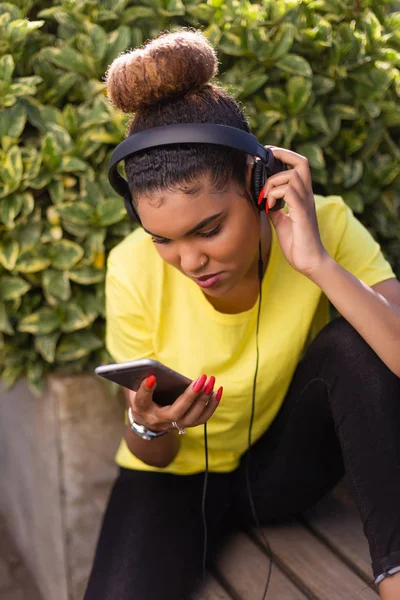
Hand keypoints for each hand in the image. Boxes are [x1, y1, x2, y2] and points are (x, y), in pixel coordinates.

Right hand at [128, 374, 222, 432]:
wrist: (147, 419)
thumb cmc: (143, 397)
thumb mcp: (138, 387)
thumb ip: (143, 378)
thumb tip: (152, 368)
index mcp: (141, 409)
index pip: (143, 400)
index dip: (146, 389)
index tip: (152, 377)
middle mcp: (158, 420)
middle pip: (175, 413)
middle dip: (190, 396)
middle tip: (201, 379)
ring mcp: (173, 425)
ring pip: (191, 418)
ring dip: (204, 400)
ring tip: (211, 382)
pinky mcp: (185, 424)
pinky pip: (201, 418)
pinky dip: (211, 405)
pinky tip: (217, 391)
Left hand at [261, 146, 328, 276]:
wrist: (309, 262)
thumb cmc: (297, 243)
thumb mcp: (281, 221)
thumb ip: (274, 208)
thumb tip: (263, 199)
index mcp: (302, 196)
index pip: (298, 166)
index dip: (284, 156)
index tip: (267, 155)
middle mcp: (306, 196)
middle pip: (301, 162)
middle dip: (282, 154)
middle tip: (266, 160)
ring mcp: (305, 204)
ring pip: (292, 175)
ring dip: (273, 183)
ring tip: (265, 198)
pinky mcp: (302, 214)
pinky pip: (289, 192)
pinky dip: (274, 195)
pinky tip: (269, 207)